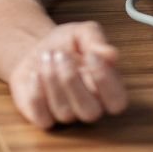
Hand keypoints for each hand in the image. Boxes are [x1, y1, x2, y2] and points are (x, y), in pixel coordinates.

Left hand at [7, 21, 129, 129]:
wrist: (37, 49)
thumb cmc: (67, 43)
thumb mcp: (83, 32)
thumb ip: (97, 41)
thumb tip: (111, 55)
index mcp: (107, 89)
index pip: (117, 101)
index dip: (105, 80)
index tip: (91, 55)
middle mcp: (90, 106)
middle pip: (90, 112)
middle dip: (72, 80)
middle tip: (61, 55)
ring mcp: (67, 115)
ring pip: (65, 113)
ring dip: (52, 80)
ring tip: (46, 56)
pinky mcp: (43, 117)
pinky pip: (43, 119)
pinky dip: (37, 95)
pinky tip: (35, 73)